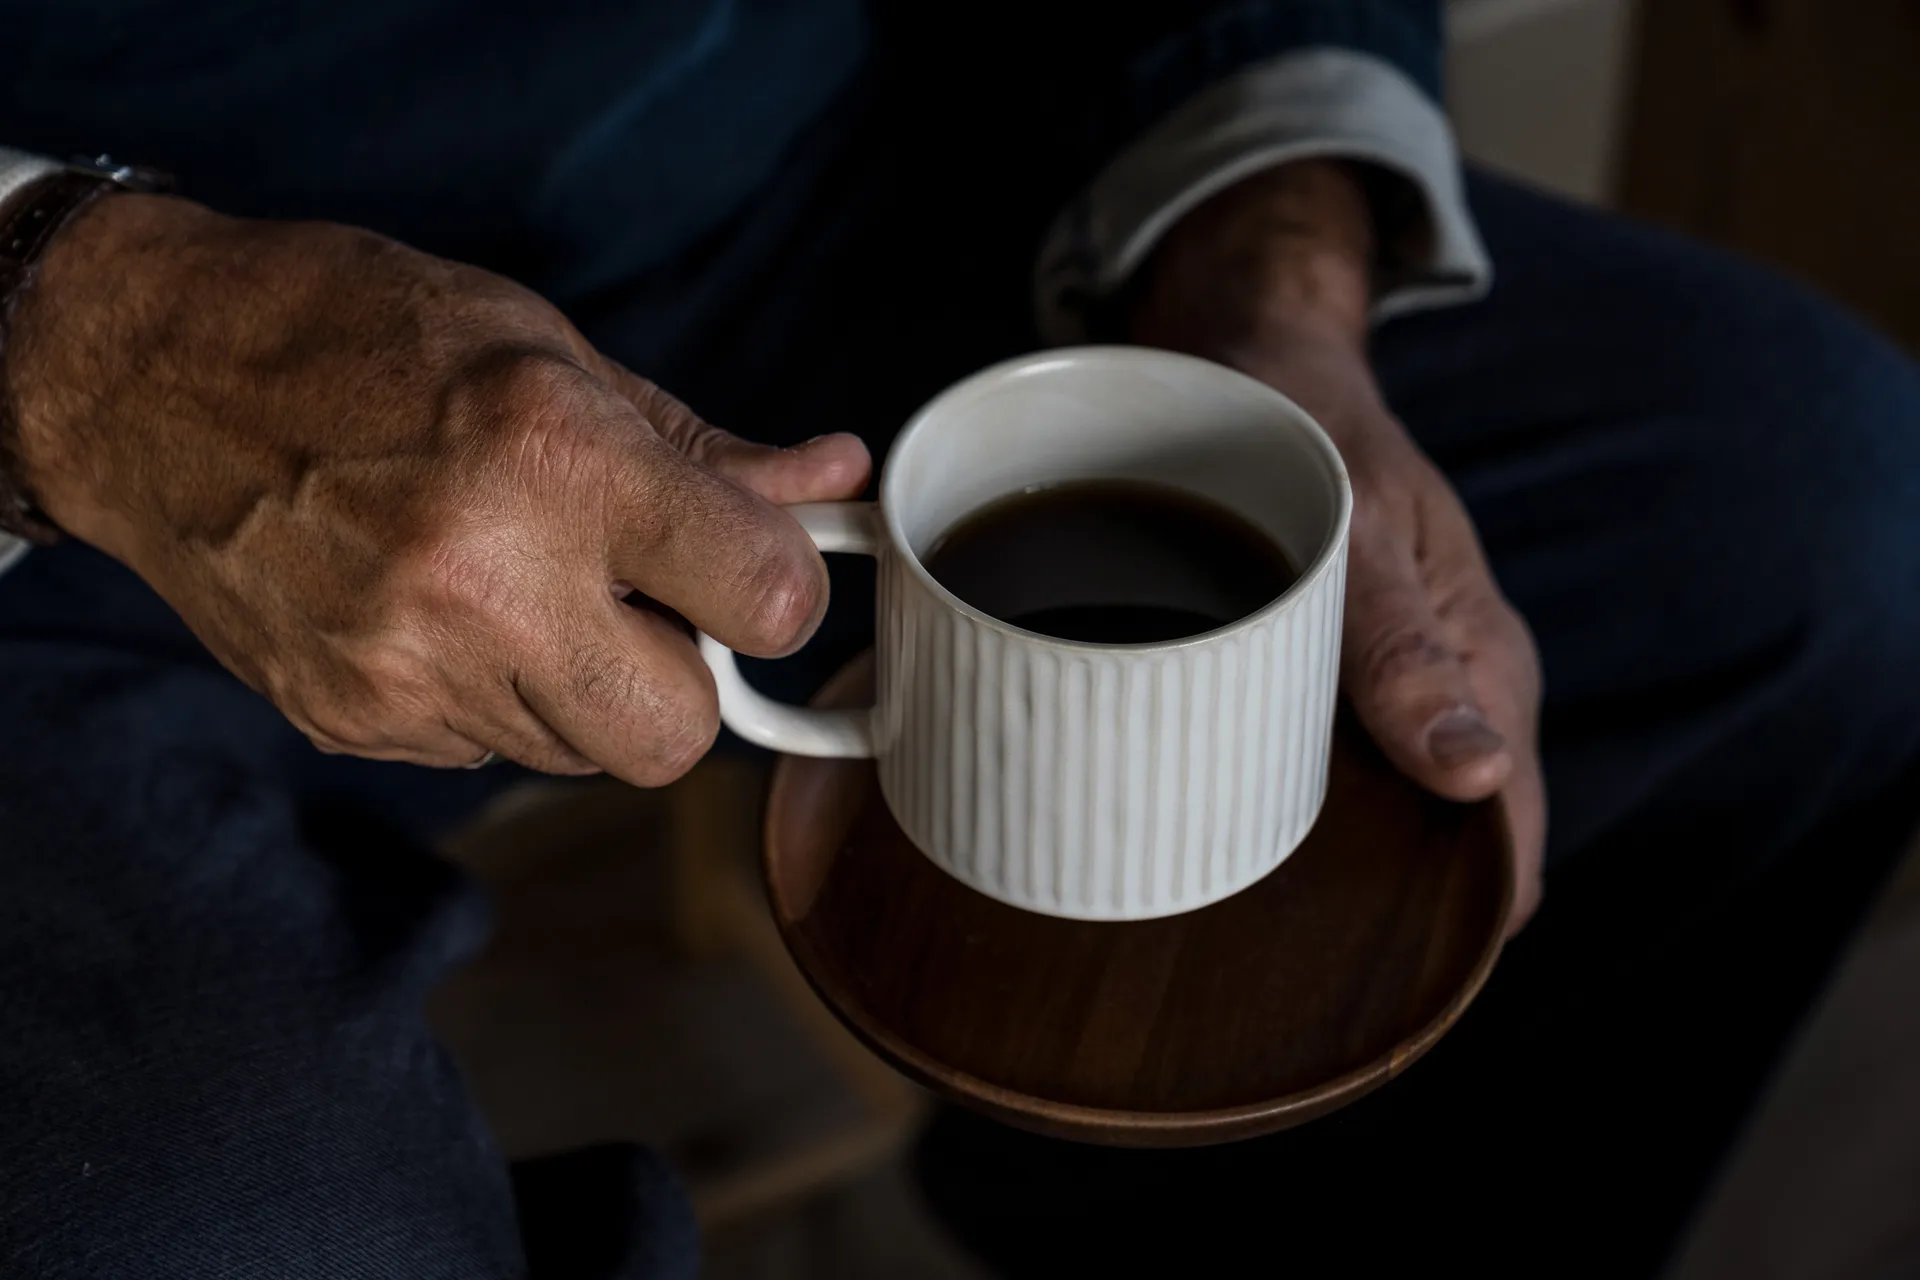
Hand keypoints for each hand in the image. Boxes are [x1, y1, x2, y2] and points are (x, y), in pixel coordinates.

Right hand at [7, 194, 869, 783]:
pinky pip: (486, 752)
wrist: (148, 380)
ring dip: (587, 687)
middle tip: (640, 601)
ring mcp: (407, 670)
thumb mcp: (550, 350)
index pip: (763, 598)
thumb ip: (702, 448)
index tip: (751, 564)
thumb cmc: (354, 336)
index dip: (780, 588)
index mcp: (555, 461)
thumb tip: (829, 484)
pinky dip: (495, 698)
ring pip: (581, 754)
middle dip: (684, 680)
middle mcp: (484, 583)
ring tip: (520, 584)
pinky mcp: (353, 720)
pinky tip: (444, 612)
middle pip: (677, 734)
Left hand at [1131, 161, 1545, 931]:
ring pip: (1383, 814)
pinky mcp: (1326, 677)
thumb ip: (1402, 646)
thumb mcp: (1356, 523)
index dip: (1463, 924)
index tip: (1383, 988)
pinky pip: (1322, 765)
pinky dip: (1279, 805)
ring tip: (1232, 917)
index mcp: (1484, 664)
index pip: (1509, 837)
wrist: (1254, 356)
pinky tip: (1209, 833)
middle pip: (1443, 846)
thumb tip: (1475, 778)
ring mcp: (1385, 688)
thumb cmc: (1308, 426)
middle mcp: (1443, 691)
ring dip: (1325, 866)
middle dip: (1383, 914)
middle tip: (1276, 967)